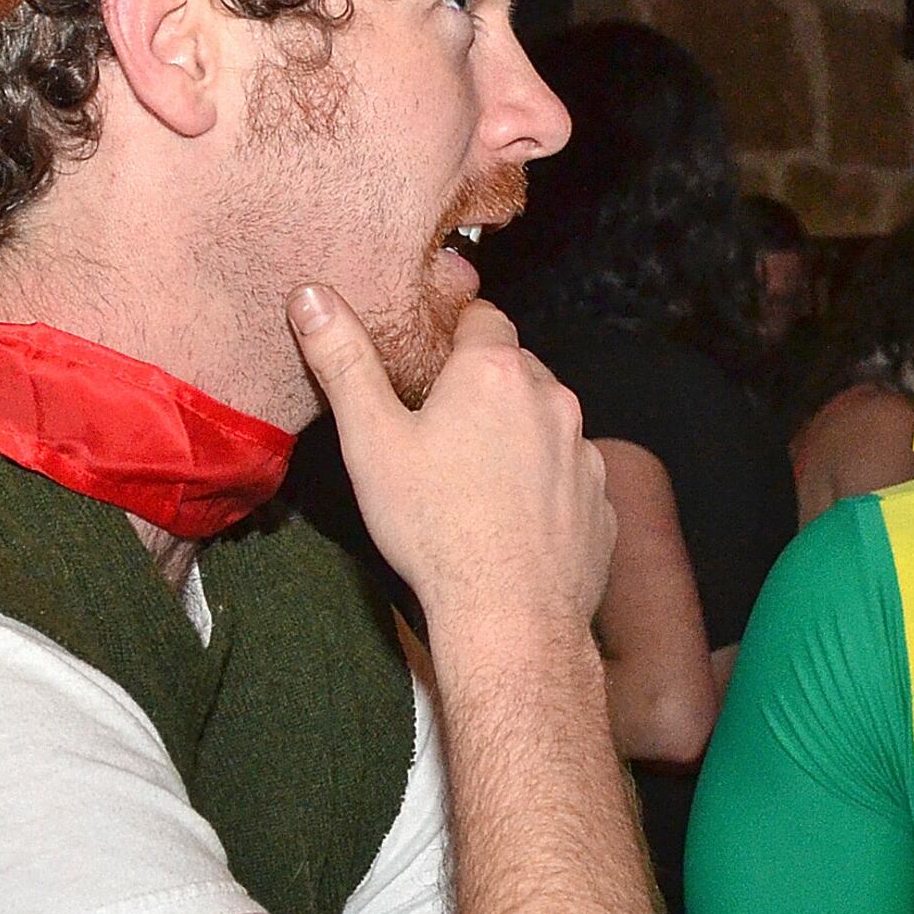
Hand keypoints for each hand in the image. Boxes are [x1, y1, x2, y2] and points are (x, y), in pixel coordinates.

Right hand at [293, 287, 613, 631]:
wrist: (509, 616)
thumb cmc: (435, 527)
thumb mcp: (371, 440)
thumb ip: (344, 362)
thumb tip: (313, 297)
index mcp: (495, 373)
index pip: (482, 318)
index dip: (454, 335)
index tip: (429, 363)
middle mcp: (552, 400)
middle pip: (517, 371)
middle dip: (484, 387)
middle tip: (441, 429)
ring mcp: (583, 452)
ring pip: (547, 424)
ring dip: (518, 436)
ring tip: (474, 481)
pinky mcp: (600, 503)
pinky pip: (570, 478)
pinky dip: (545, 487)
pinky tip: (511, 521)